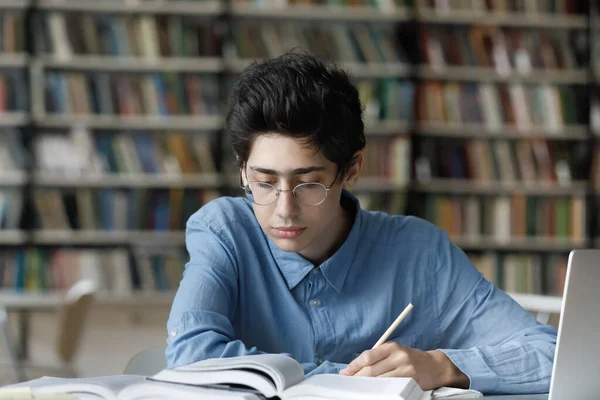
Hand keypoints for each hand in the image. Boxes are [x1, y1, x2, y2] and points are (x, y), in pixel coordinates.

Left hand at [338, 342, 468, 390]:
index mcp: (392, 346)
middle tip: (348, 382)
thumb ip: (378, 357)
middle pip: (372, 370)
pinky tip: (374, 391)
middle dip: (357, 377)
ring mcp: (406, 369)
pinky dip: (380, 390)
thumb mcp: (395, 351)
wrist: (434, 366)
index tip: (345, 373)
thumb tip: (355, 368)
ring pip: (380, 380)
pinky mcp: (411, 381)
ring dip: (367, 385)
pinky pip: (391, 387)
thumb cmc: (410, 358)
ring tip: (358, 388)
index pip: (368, 356)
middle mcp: (399, 356)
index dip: (354, 366)